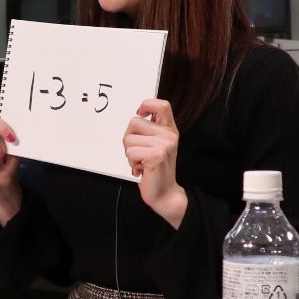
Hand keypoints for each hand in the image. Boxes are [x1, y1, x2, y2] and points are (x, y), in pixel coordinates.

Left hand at [123, 99, 186, 228]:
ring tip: (141, 161)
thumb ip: (149, 130)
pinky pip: (130, 151)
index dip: (147, 105)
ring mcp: (164, 145)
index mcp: (169, 130)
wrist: (165, 193)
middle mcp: (169, 135)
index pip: (162, 105)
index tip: (140, 114)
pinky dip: (131, 162)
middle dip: (129, 138)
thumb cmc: (156, 169)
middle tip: (139, 152)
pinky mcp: (157, 155)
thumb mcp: (157, 145)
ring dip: (130, 153)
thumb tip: (137, 114)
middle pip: (134, 122)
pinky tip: (141, 168)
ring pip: (129, 139)